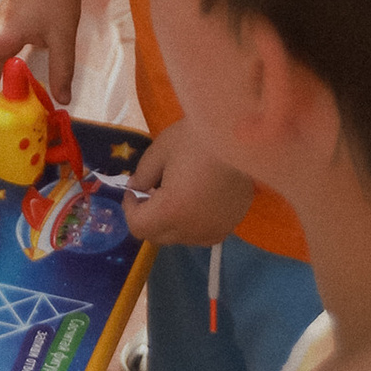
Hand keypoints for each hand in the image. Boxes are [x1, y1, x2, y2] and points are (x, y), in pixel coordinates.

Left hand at [123, 119, 258, 248]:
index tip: (135, 188)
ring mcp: (215, 230)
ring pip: (181, 237)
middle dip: (149, 216)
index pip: (139, 227)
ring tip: (178, 192)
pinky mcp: (232, 224)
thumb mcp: (160, 151)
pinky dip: (194, 221)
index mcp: (172, 212)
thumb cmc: (197, 138)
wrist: (239, 133)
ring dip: (172, 221)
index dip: (130, 208)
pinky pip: (204, 232)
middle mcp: (194, 230)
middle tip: (153, 189)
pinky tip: (199, 196)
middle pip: (159, 236)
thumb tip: (137, 190)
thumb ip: (142, 176)